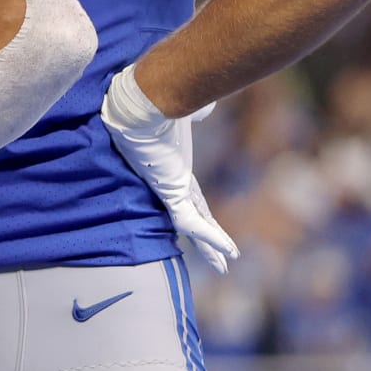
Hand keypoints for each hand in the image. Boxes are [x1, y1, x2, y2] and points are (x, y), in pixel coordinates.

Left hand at [102, 63, 238, 272]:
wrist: (142, 104)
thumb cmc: (158, 106)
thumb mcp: (184, 115)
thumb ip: (196, 114)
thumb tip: (206, 107)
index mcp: (176, 171)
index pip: (195, 200)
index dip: (205, 217)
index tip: (212, 228)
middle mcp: (173, 183)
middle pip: (196, 219)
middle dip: (207, 242)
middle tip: (220, 264)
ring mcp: (170, 190)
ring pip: (194, 227)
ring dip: (210, 247)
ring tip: (224, 266)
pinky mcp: (169, 192)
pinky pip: (192, 221)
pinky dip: (210, 238)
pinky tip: (228, 253)